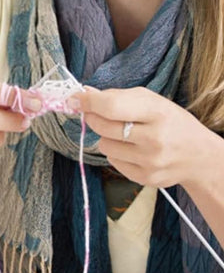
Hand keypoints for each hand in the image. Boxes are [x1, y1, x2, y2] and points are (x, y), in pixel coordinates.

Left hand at [71, 86, 213, 187]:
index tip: (75, 98)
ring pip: (104, 146)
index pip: (112, 107)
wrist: (198, 156)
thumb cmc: (170, 122)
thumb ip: (117, 96)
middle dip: (93, 117)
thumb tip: (83, 94)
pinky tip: (133, 150)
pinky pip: (112, 162)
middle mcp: (154, 138)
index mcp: (157, 112)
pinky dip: (117, 154)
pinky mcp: (145, 178)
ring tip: (126, 136)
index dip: (88, 102)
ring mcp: (149, 161)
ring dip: (108, 138)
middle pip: (102, 127)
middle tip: (96, 113)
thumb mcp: (152, 101)